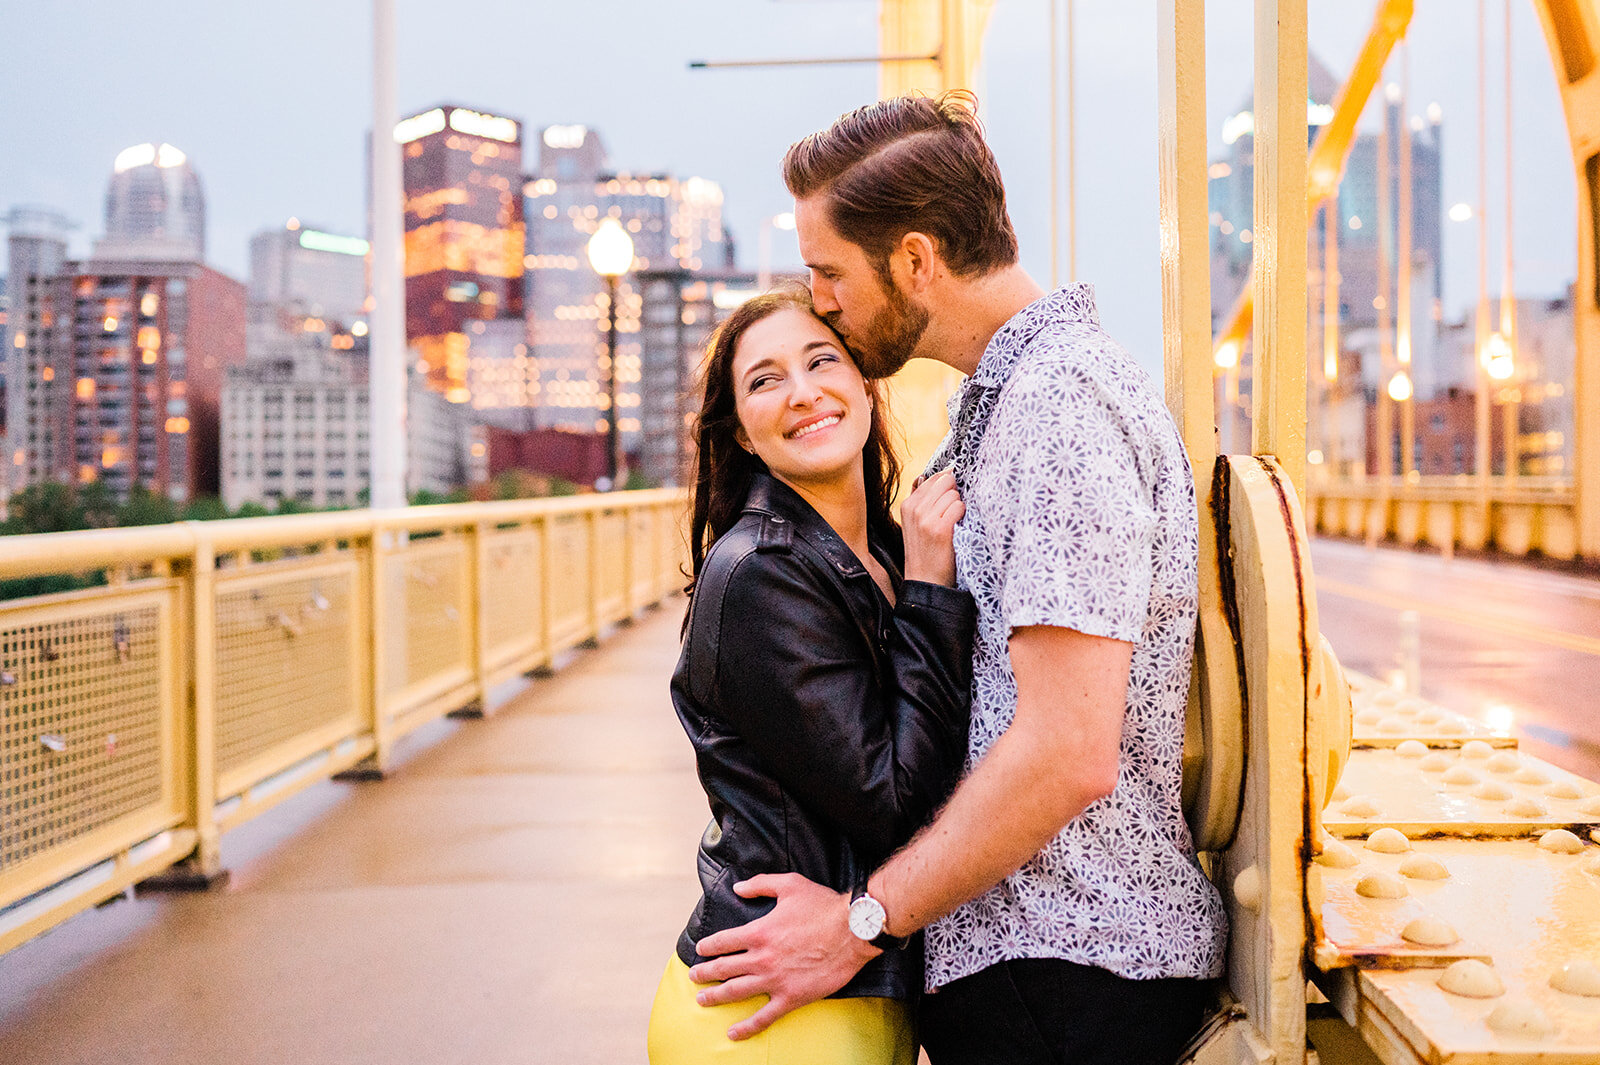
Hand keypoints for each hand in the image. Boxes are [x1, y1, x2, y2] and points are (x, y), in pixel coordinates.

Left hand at [689, 873, 878, 1039]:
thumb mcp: (790, 884)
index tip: (700, 950)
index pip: (723, 941)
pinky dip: (746, 1026)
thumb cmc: (823, 906)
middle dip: (704, 973)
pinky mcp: (791, 997)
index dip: (708, 947)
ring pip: (736, 992)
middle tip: (694, 977)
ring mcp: (775, 980)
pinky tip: (733, 1032)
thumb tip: (738, 887)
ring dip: (716, 997)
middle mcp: (761, 958)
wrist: (852, 931)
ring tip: (702, 1000)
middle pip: (723, 968)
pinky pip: (764, 1017)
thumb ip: (760, 884)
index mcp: (758, 932)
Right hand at [900, 469, 963, 586]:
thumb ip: (922, 498)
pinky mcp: (940, 529)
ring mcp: (926, 518)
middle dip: (953, 494)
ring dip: (958, 508)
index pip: (933, 478)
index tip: (947, 502)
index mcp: (907, 505)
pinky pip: (959, 507)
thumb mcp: (914, 523)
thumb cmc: (925, 551)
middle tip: (950, 514)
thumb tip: (935, 474)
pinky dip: (962, 516)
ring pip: (954, 494)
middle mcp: (915, 509)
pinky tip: (957, 529)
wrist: (925, 581)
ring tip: (952, 525)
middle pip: (945, 481)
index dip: (946, 487)